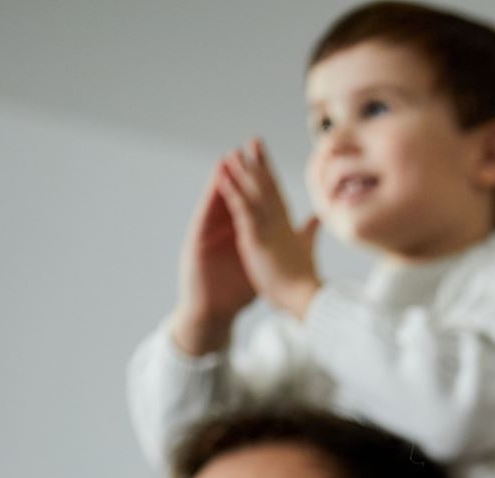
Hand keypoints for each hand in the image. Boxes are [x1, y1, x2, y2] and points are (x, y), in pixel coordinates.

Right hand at [172, 163, 255, 353]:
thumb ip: (274, 251)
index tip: (272, 163)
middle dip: (244, 172)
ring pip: (218, 203)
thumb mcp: (260, 267)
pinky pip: (205, 218)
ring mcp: (210, 236)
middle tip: (251, 146)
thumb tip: (296, 242)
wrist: (214, 312)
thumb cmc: (234, 292)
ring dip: (223, 180)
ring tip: (229, 158)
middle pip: (236, 196)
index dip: (262, 184)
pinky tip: (215, 186)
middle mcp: (225, 230)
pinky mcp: (198, 244)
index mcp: (242, 234)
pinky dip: (210, 201)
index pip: (253, 204)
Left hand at [217, 138, 321, 318]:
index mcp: (289, 225)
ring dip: (242, 172)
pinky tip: (223, 177)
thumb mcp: (307, 249)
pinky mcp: (257, 238)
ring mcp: (269, 228)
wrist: (306, 297)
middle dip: (260, 163)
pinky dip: (232, 192)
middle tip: (252, 141)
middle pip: (268, 186)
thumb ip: (309, 231)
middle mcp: (280, 222)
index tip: (265, 156)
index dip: (270, 173)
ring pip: (254, 193)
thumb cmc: (306, 279)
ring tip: (231, 153)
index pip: (278, 194)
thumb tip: (317, 218)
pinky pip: (242, 210)